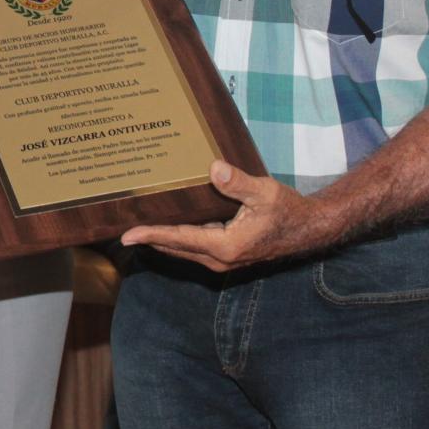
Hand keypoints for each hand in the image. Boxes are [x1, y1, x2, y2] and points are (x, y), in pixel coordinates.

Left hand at [120, 160, 336, 270]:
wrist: (308, 229)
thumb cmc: (288, 211)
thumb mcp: (265, 192)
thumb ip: (238, 183)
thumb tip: (214, 169)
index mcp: (225, 246)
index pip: (179, 239)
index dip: (151, 235)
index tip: (126, 235)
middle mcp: (219, 258)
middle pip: (174, 247)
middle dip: (148, 238)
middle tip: (119, 227)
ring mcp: (222, 258)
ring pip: (182, 248)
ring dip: (160, 238)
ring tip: (135, 225)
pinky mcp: (225, 253)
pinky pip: (192, 246)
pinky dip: (176, 237)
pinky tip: (165, 223)